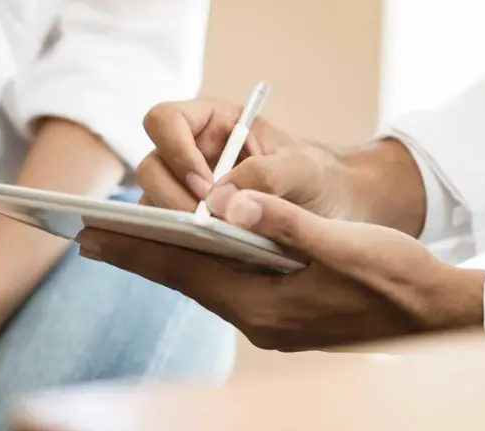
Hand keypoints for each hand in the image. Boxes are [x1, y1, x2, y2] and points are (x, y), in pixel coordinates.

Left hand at [78, 190, 484, 350]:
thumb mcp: (342, 246)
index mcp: (262, 305)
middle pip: (183, 279)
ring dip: (163, 260)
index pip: (183, 272)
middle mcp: (255, 319)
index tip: (91, 239)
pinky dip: (197, 266)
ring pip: (201, 283)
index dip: (135, 252)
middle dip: (136, 256)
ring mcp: (267, 321)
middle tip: (88, 238)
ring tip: (124, 241)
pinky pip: (223, 287)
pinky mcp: (279, 315)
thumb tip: (227, 203)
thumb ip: (283, 223)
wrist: (433, 315)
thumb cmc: (395, 280)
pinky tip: (185, 253)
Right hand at [138, 98, 426, 235]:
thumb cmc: (319, 178)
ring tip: (214, 242)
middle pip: (150, 168)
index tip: (205, 185)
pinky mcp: (189, 225)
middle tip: (208, 224)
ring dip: (176, 225)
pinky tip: (213, 254)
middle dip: (174, 198)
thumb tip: (218, 199)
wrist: (334, 212)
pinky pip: (167, 233)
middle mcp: (189, 155)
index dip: (174, 150)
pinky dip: (183, 244)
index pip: (164, 121)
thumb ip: (265, 175)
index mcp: (211, 123)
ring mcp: (185, 192)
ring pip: (151, 204)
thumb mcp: (303, 169)